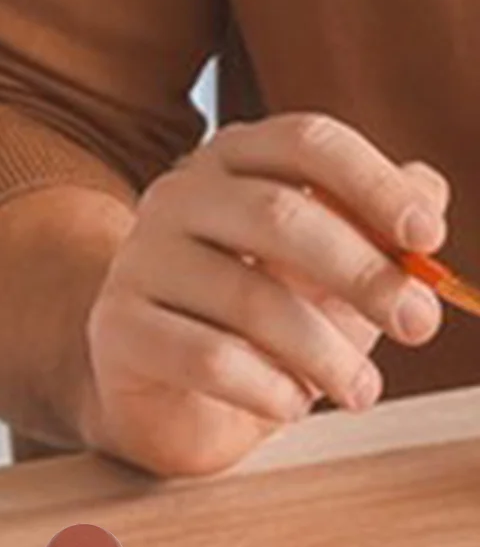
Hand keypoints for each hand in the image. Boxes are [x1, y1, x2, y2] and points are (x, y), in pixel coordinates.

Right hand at [79, 113, 449, 476]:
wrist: (165, 396)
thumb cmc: (255, 322)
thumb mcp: (331, 273)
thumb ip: (376, 226)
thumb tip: (426, 189)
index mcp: (232, 162)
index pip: (305, 141)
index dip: (373, 183)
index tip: (429, 239)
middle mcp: (175, 197)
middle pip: (278, 214)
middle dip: (362, 274)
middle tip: (418, 325)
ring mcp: (137, 260)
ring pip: (248, 297)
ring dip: (325, 352)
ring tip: (360, 389)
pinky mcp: (117, 327)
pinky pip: (207, 357)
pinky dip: (268, 389)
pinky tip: (291, 405)